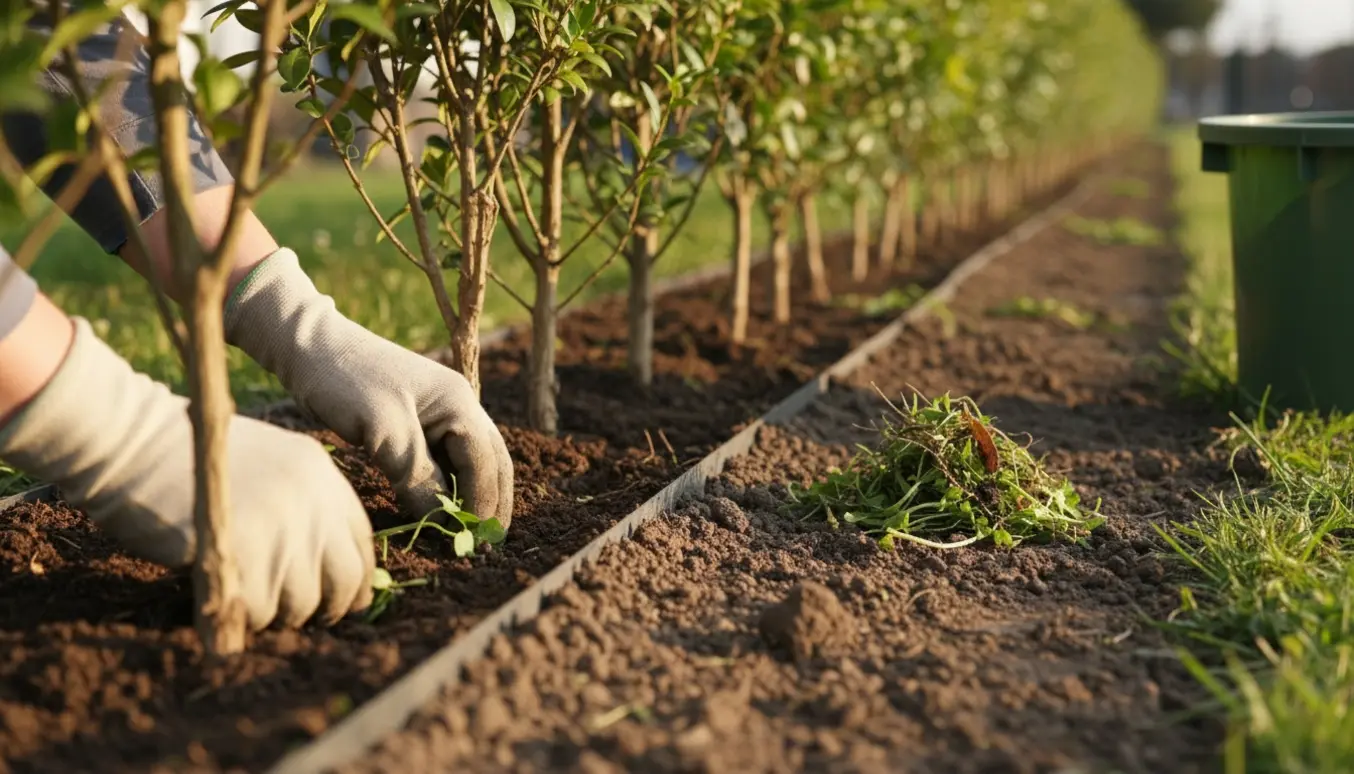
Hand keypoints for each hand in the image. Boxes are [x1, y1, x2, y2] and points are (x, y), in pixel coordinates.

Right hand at [0, 319, 374, 628]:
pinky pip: (258, 612)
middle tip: (300, 615)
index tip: (346, 600)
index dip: (356, 579)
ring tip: (248, 597)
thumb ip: (305, 507)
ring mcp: (280, 528)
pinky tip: (224, 596)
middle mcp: (312, 502)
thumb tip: (329, 570)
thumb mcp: (271, 465)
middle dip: (327, 607)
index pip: (364, 542)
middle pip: (344, 579)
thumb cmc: (191, 457)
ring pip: (301, 603)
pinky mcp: (243, 554)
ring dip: (276, 613)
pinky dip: (241, 617)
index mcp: (322, 476)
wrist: (135, 441)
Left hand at [224, 249, 513, 527]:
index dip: (482, 503)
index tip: (475, 543)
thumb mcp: (383, 431)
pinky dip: (450, 485)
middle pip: (492, 461)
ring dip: (474, 496)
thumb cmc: (344, 380)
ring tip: (471, 534)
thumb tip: (445, 521)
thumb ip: (417, 475)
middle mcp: (459, 405)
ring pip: (472, 460)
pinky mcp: (419, 420)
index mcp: (458, 402)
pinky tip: (444, 508)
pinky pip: (447, 457)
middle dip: (493, 503)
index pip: (485, 462)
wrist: (308, 345)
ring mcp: (441, 411)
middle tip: (490, 545)